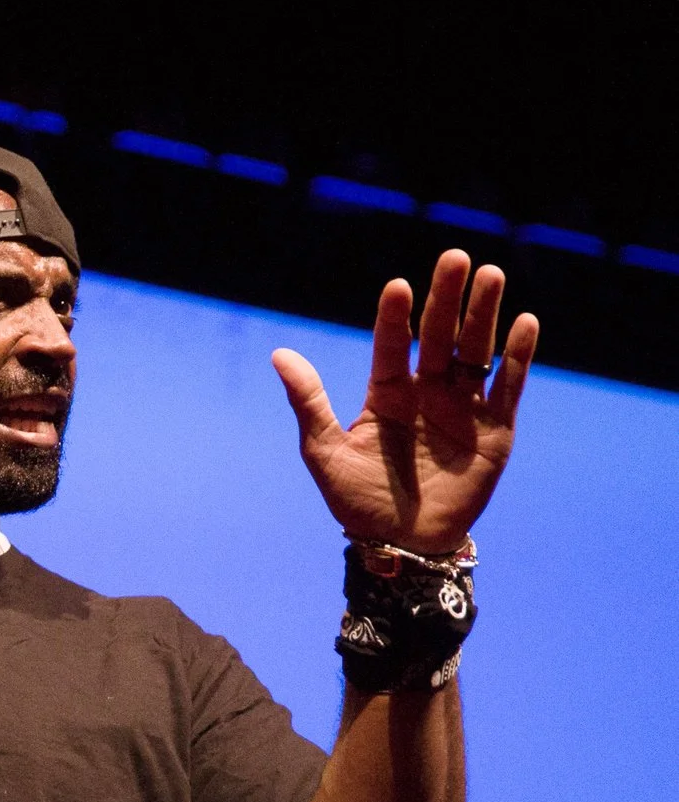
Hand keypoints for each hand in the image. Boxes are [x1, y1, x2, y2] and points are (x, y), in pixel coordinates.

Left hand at [272, 249, 539, 552]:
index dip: (394, 318)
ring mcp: (462, 407)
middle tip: (456, 257)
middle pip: (440, 335)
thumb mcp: (325, 451)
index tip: (397, 287)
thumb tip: (279, 353)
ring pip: (476, 350)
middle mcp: (427, 393)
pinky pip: (507, 385)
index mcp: (386, 395)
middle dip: (447, 298)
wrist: (401, 545)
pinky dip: (516, 356)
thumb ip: (308, 402)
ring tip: (491, 275)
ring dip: (484, 314)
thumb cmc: (357, 502)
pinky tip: (523, 323)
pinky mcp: (494, 428)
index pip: (391, 346)